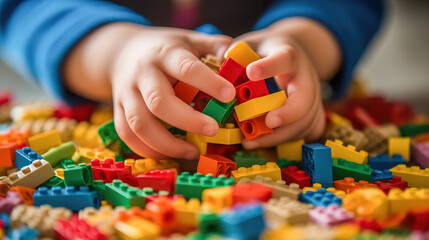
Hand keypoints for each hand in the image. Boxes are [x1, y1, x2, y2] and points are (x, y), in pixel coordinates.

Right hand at [109, 25, 234, 158]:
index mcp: (165, 54)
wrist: (122, 51)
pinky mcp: (118, 111)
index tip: (229, 95)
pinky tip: (171, 154)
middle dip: (188, 120)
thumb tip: (241, 59)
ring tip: (193, 152)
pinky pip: (128, 136)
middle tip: (213, 130)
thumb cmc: (165, 49)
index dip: (208, 82)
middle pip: (159, 102)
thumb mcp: (190, 40)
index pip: (186, 68)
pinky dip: (148, 150)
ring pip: (140, 124)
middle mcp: (142, 74)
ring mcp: (126, 94)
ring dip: (168, 144)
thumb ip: (215, 47)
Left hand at [229, 18, 340, 148]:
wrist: (294, 58)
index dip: (269, 66)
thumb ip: (237, 53)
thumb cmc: (267, 52)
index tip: (251, 72)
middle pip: (305, 98)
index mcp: (290, 56)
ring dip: (278, 134)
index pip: (284, 59)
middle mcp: (305, 78)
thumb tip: (220, 64)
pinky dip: (283, 140)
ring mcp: (312, 98)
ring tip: (251, 141)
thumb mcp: (252, 44)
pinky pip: (303, 132)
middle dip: (288, 112)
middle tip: (269, 121)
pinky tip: (261, 142)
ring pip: (304, 121)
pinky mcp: (312, 115)